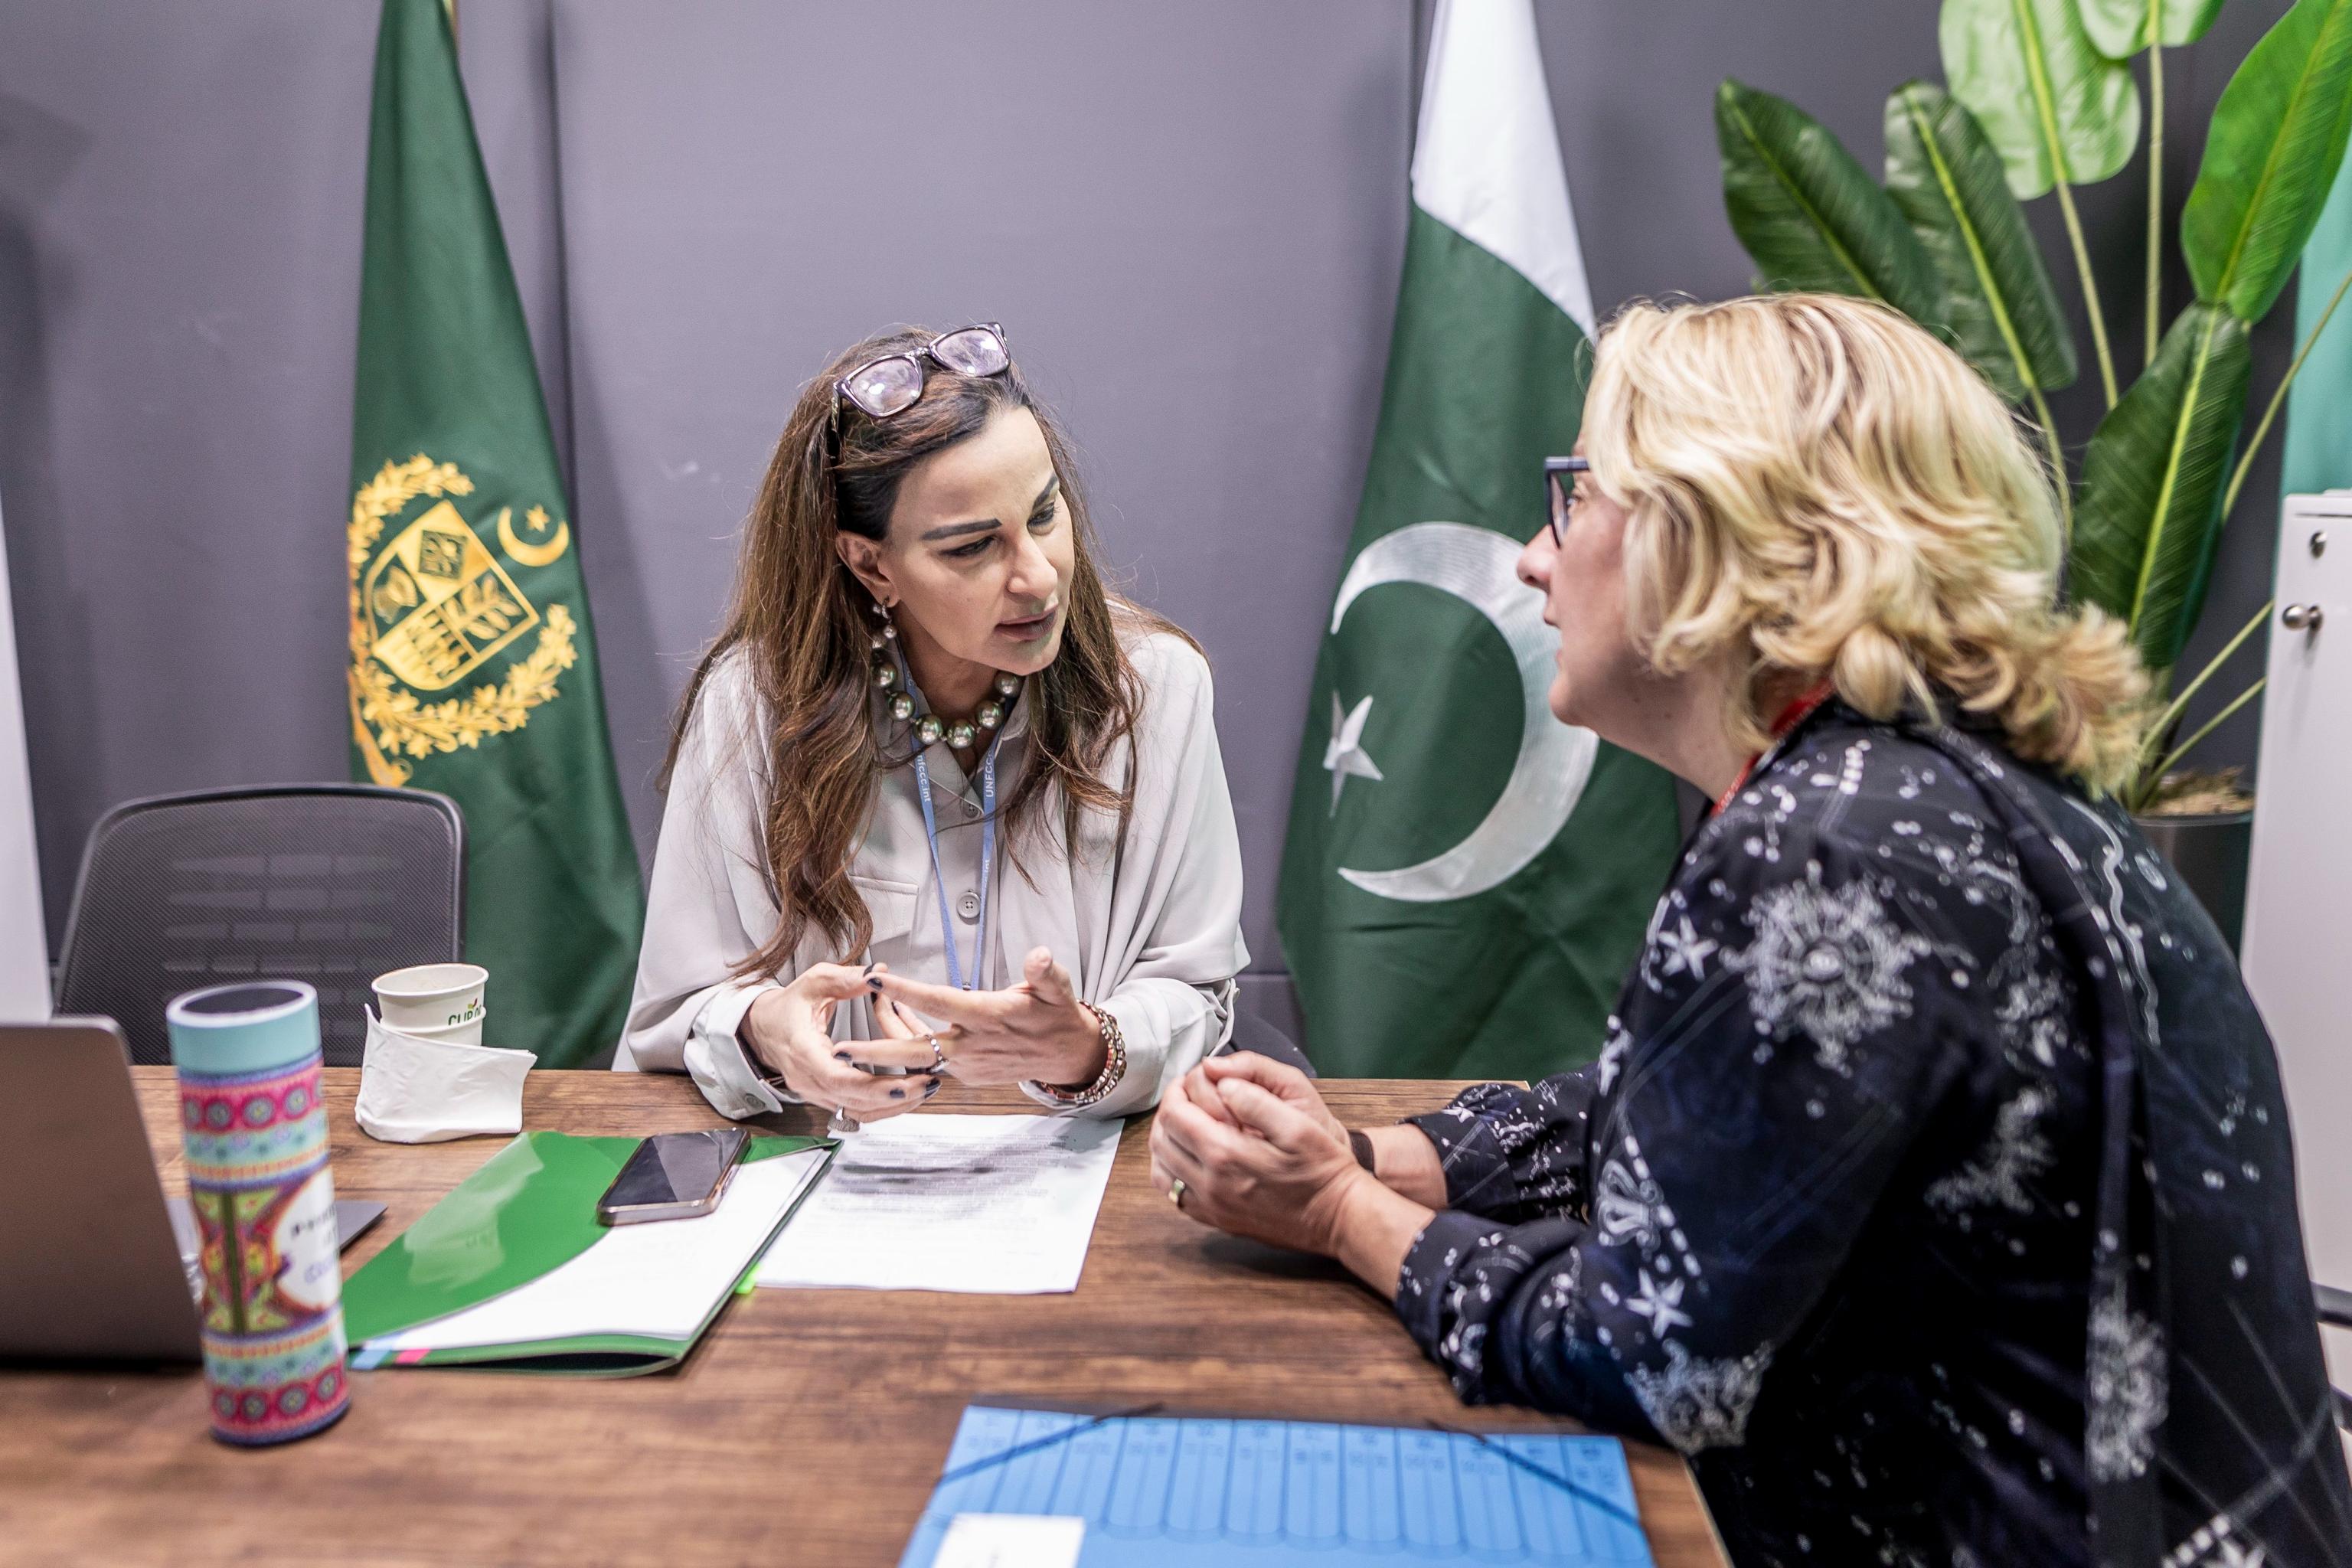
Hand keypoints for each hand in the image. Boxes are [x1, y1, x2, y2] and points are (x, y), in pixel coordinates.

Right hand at [741, 963, 937, 1121]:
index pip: (836, 1077)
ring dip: (891, 1106)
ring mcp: (813, 1092)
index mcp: (803, 1049)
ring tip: (925, 1090)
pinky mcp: (823, 1096)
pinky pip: (853, 1109)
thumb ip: (845, 979)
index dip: (871, 1085)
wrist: (763, 1028)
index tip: (903, 1083)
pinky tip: (907, 1095)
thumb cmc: (790, 1005)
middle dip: (893, 1097)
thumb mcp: (814, 982)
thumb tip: (878, 972)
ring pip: (855, 1110)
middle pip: (852, 1099)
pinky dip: (881, 1106)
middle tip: (928, 1084)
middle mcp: (807, 1078)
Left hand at [869, 948, 1104, 1087]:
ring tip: (859, 1026)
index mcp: (989, 1016)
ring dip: (886, 1043)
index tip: (874, 979)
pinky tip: (896, 1024)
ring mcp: (968, 1063)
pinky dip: (909, 1044)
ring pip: (917, 1056)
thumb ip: (1046, 972)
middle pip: (914, 1051)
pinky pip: (930, 1060)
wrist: (1067, 1056)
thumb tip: (1039, 955)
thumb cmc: (1057, 1016)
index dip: (905, 991)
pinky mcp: (967, 1072)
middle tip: (838, 1051)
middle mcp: (973, 1045)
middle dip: (874, 1052)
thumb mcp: (1059, 988)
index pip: (939, 1001)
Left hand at [1148, 1068, 1369, 1257]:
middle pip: (1162, 1141)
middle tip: (1186, 1098)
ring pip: (1161, 1172)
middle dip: (1168, 1113)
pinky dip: (1173, 1172)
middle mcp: (1210, 1184)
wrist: (1338, 1217)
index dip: (1175, 1092)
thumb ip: (1256, 1101)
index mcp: (1225, 1154)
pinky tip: (1193, 1158)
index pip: (1174, 1116)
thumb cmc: (1322, 1169)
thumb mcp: (1298, 1125)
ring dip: (1166, 1143)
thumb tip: (1221, 1083)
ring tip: (1186, 1125)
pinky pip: (1176, 1196)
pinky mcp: (1217, 1221)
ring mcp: (1211, 1207)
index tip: (1187, 1081)